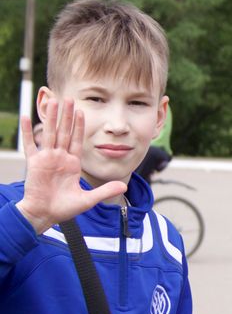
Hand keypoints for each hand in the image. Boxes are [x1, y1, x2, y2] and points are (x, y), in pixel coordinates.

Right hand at [15, 98, 126, 233]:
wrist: (44, 215)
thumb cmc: (64, 208)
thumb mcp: (88, 200)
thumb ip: (105, 191)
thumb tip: (124, 187)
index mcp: (72, 163)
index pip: (77, 140)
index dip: (79, 126)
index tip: (82, 111)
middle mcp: (60, 158)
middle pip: (64, 132)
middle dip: (67, 116)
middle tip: (69, 98)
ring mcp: (46, 159)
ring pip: (49, 133)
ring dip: (51, 117)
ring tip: (53, 101)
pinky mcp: (34, 163)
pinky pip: (30, 144)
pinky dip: (27, 131)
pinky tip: (26, 117)